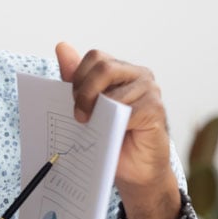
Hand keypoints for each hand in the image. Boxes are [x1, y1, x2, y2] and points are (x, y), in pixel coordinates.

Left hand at [55, 42, 179, 218]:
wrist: (134, 172)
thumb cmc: (110, 138)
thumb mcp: (87, 107)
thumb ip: (76, 79)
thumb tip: (62, 46)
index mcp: (120, 70)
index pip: (95, 58)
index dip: (78, 77)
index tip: (72, 100)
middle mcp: (138, 75)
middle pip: (104, 67)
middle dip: (84, 92)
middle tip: (79, 115)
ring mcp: (149, 90)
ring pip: (114, 90)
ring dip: (97, 111)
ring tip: (94, 127)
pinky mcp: (155, 109)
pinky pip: (128, 110)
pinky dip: (114, 123)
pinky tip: (115, 133)